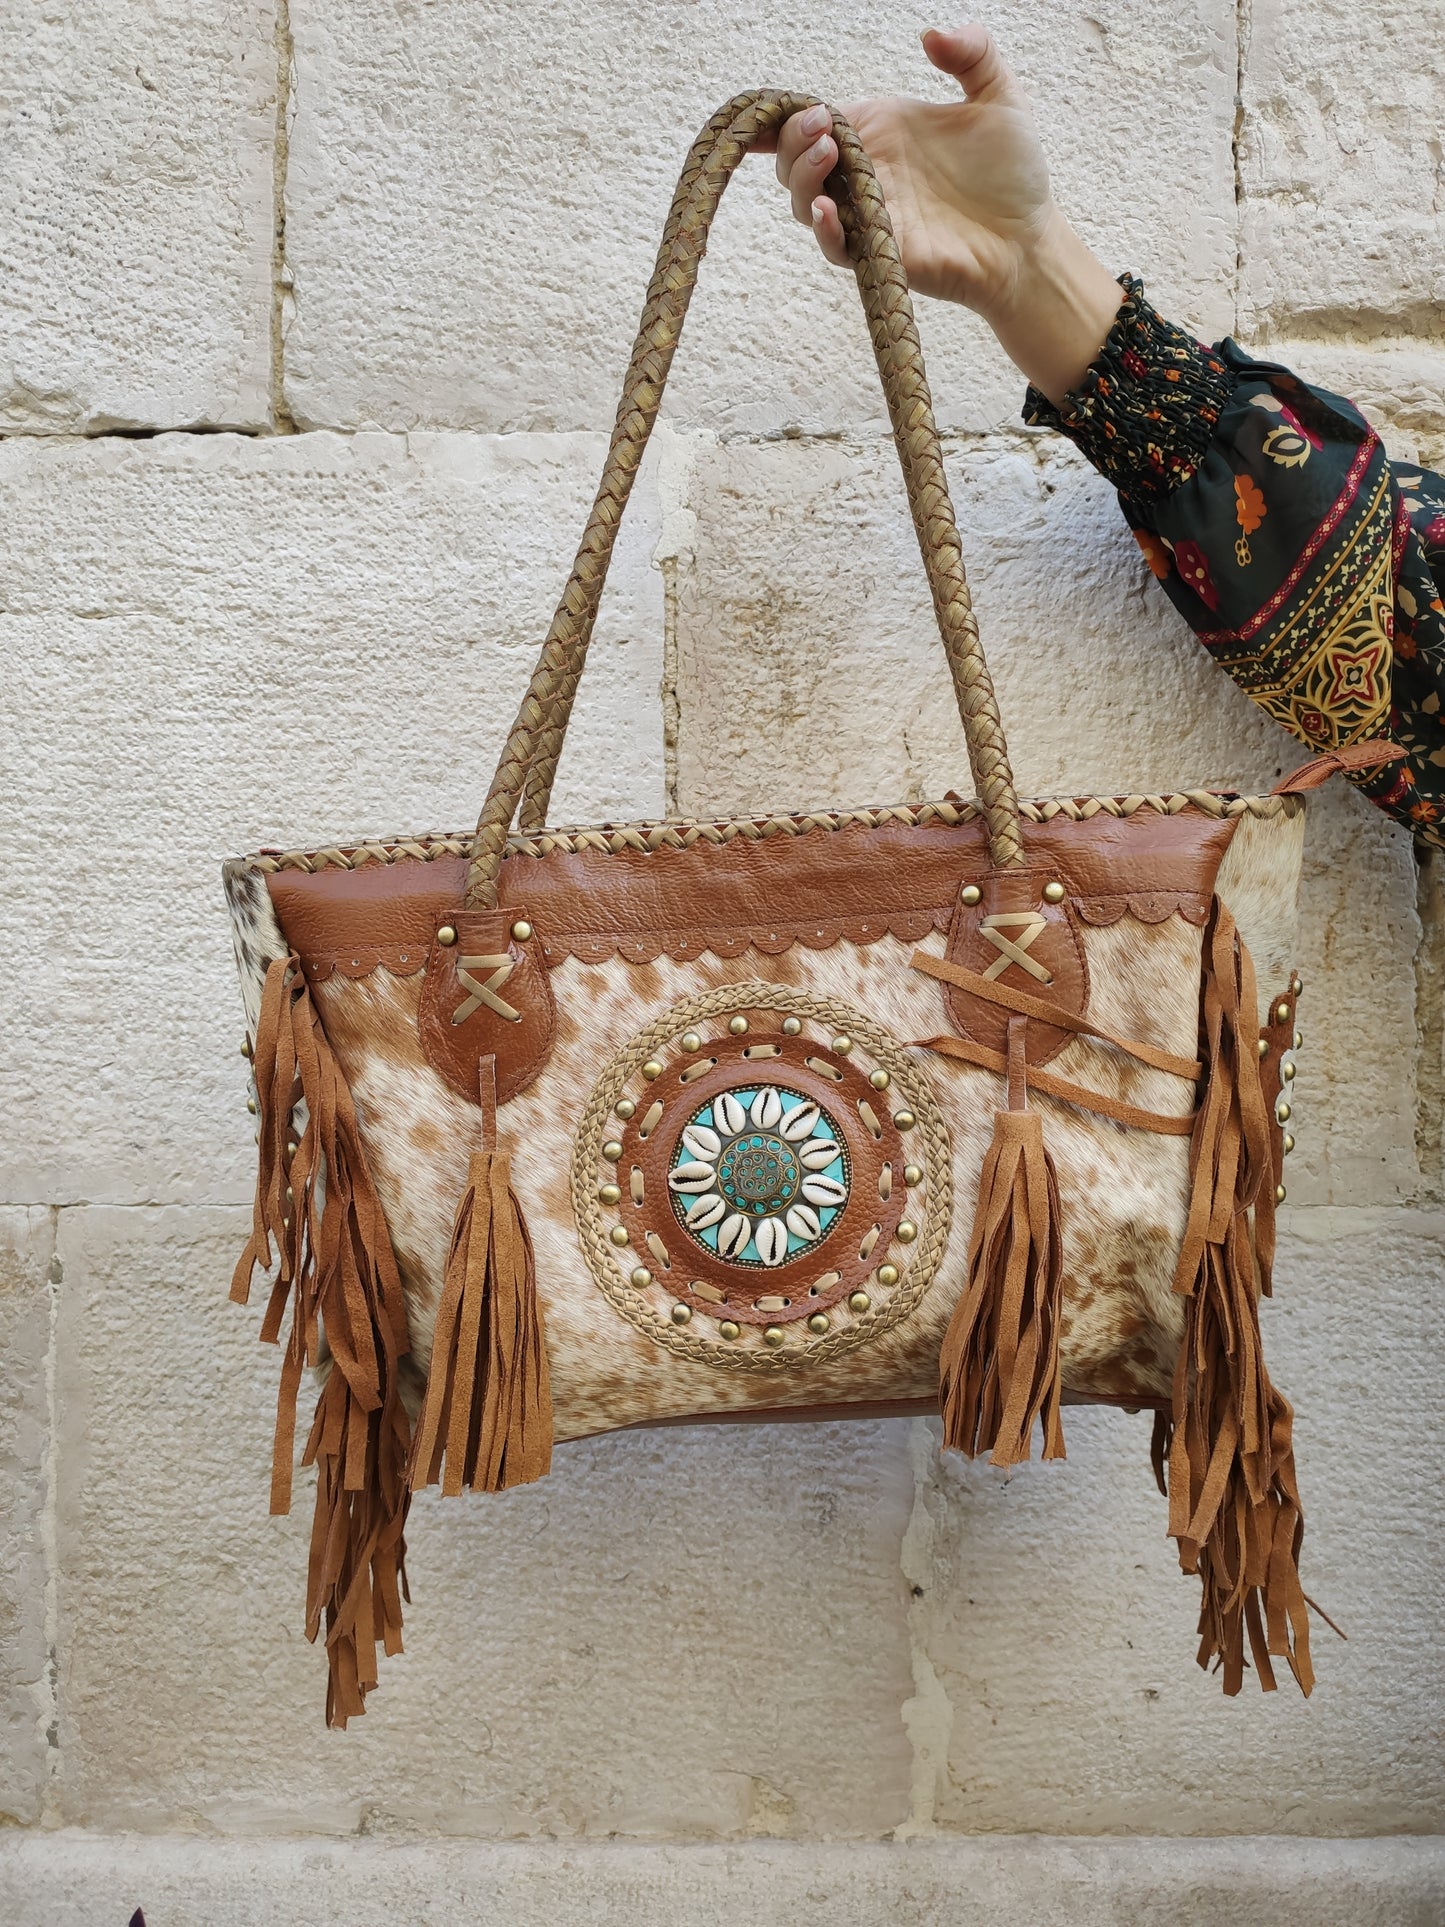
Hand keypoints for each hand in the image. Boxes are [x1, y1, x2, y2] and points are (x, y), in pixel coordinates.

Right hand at [765, 26, 1123, 403]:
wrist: (1028, 239)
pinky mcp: (878, 253)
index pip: (816, 119)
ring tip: (827, 154)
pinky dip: (824, 229)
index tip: (808, 109)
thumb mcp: (1000, 97)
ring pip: (805, 201)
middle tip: (821, 128)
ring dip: (803, 177)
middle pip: (796, 159)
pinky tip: (827, 209)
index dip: (794, 113)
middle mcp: (866, 173)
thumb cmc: (1013, 174)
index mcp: (881, 131)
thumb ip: (973, 53)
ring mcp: (868, 215)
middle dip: (793, 140)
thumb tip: (932, 35)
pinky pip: (835, 246)